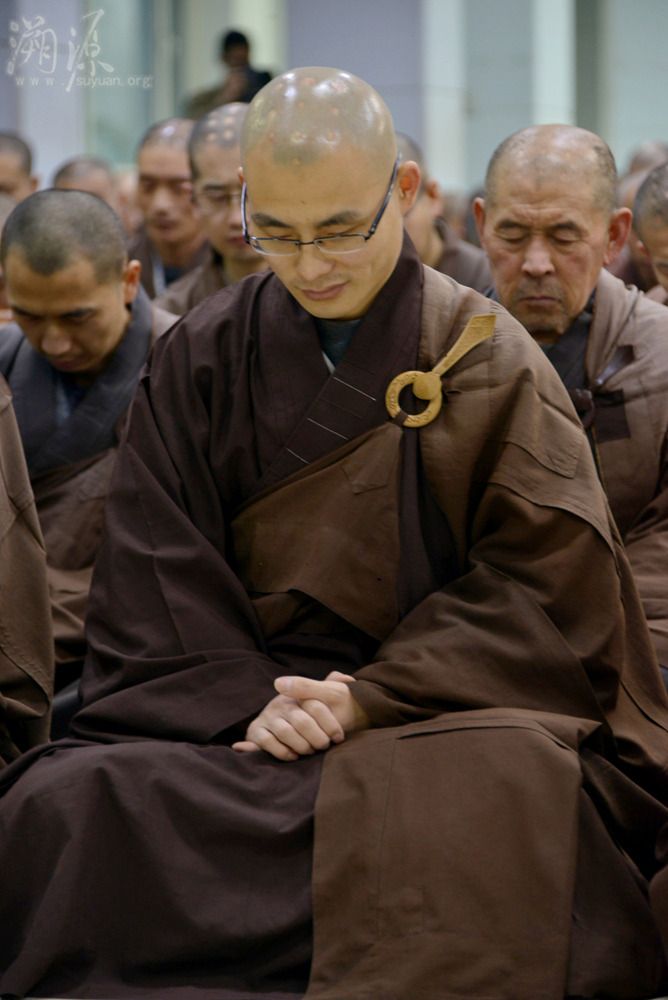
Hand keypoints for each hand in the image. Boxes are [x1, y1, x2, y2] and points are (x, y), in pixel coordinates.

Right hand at [232, 671, 368, 760]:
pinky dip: (283, 751)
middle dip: (317, 738)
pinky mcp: (256, 731)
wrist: (276, 727)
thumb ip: (332, 686)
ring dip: (301, 745)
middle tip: (324, 746)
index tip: (339, 737)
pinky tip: (294, 755)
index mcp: (298, 694)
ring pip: (285, 731)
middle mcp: (281, 703)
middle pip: (302, 721)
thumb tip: (346, 676)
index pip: (316, 706)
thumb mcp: (320, 698)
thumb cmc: (306, 714)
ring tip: (310, 751)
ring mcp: (268, 716)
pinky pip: (268, 741)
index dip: (331, 724)